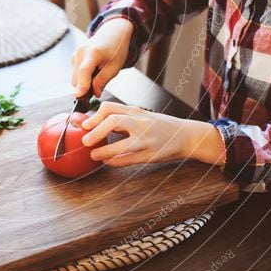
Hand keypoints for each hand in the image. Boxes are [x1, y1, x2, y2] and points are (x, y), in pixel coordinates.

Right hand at [71, 18, 133, 97]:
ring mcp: (75, 54)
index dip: (82, 84)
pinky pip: (76, 74)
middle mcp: (80, 52)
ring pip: (75, 78)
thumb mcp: (115, 66)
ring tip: (98, 72)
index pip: (84, 71)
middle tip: (100, 83)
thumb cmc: (115, 49)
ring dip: (85, 81)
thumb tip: (95, 93)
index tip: (79, 95)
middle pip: (77, 79)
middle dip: (86, 86)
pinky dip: (83, 76)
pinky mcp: (73, 57)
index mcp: (93, 52)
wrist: (112, 34)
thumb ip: (103, 80)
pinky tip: (93, 69)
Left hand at [80, 102, 225, 167]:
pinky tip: (107, 161)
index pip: (110, 109)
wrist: (186, 135)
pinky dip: (115, 162)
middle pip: (114, 122)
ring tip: (94, 155)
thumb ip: (122, 118)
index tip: (85, 125)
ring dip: (104, 152)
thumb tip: (96, 124)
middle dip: (96, 131)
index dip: (94, 117)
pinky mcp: (151, 155)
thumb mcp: (142, 116)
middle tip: (85, 140)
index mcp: (136, 112)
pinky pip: (129, 160)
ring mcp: (147, 140)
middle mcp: (141, 123)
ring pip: (121, 145)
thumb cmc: (160, 126)